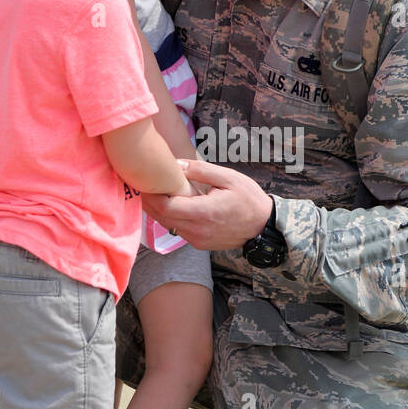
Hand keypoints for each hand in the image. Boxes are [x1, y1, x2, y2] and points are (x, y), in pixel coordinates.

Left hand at [143, 160, 272, 249]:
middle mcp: (197, 230)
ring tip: (155, 191)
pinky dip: (171, 217)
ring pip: (168, 225)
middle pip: (161, 217)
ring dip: (159, 210)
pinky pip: (178, 230)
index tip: (147, 180)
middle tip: (144, 184)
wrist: (263, 226)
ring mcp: (197, 240)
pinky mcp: (199, 244)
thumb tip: (177, 164)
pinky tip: (172, 204)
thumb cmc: (249, 199)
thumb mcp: (228, 178)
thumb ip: (200, 170)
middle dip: (150, 201)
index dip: (151, 194)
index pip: (165, 206)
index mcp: (203, 213)